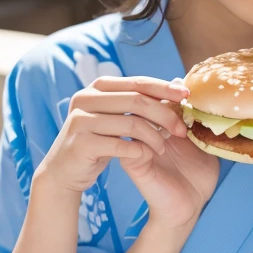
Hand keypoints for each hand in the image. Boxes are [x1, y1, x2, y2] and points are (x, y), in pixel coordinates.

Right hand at [40, 75, 216, 229]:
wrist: (65, 169)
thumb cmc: (99, 140)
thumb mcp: (118, 116)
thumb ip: (142, 102)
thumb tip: (180, 83)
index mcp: (98, 87)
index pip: (138, 82)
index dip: (164, 88)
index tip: (188, 95)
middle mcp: (86, 98)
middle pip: (137, 101)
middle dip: (165, 115)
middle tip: (182, 130)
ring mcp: (81, 120)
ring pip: (131, 124)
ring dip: (154, 137)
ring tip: (163, 148)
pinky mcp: (81, 143)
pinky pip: (121, 146)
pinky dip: (139, 151)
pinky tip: (146, 155)